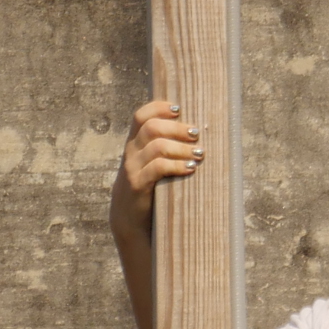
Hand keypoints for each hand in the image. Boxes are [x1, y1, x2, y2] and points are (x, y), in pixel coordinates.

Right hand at [111, 97, 201, 225]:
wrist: (128, 220)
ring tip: (199, 153)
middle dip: (177, 128)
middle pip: (152, 128)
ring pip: (157, 146)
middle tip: (196, 133)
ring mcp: (132, 168)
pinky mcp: (137, 185)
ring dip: (182, 148)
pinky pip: (158, 168)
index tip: (179, 109)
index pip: (141, 116)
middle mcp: (130, 152)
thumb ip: (162, 149)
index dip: (159, 108)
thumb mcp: (149, 164)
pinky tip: (191, 169)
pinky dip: (177, 165)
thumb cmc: (149, 188)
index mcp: (134, 143)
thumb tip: (197, 134)